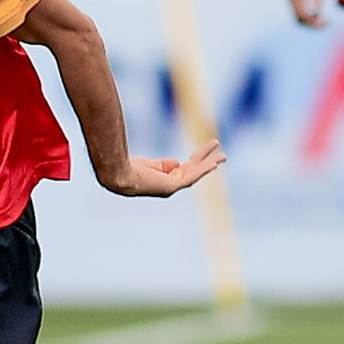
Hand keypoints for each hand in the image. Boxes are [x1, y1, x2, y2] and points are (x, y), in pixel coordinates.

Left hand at [104, 139, 226, 197]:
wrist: (119, 174)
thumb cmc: (129, 168)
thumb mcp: (149, 164)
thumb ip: (163, 164)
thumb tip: (177, 162)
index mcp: (164, 180)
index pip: (183, 171)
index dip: (194, 162)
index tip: (204, 156)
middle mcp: (170, 186)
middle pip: (193, 172)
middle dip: (207, 163)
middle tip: (222, 155)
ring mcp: (172, 187)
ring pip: (195, 173)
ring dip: (209, 163)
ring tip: (223, 156)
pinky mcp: (171, 186)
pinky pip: (191, 175)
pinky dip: (203, 169)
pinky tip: (213, 163)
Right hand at [289, 0, 336, 26]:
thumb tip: (317, 13)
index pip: (301, 15)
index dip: (313, 22)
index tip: (327, 22)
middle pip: (298, 18)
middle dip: (312, 24)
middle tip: (327, 24)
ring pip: (298, 16)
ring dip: (310, 22)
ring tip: (324, 21)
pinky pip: (300, 11)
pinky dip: (309, 17)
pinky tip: (319, 16)